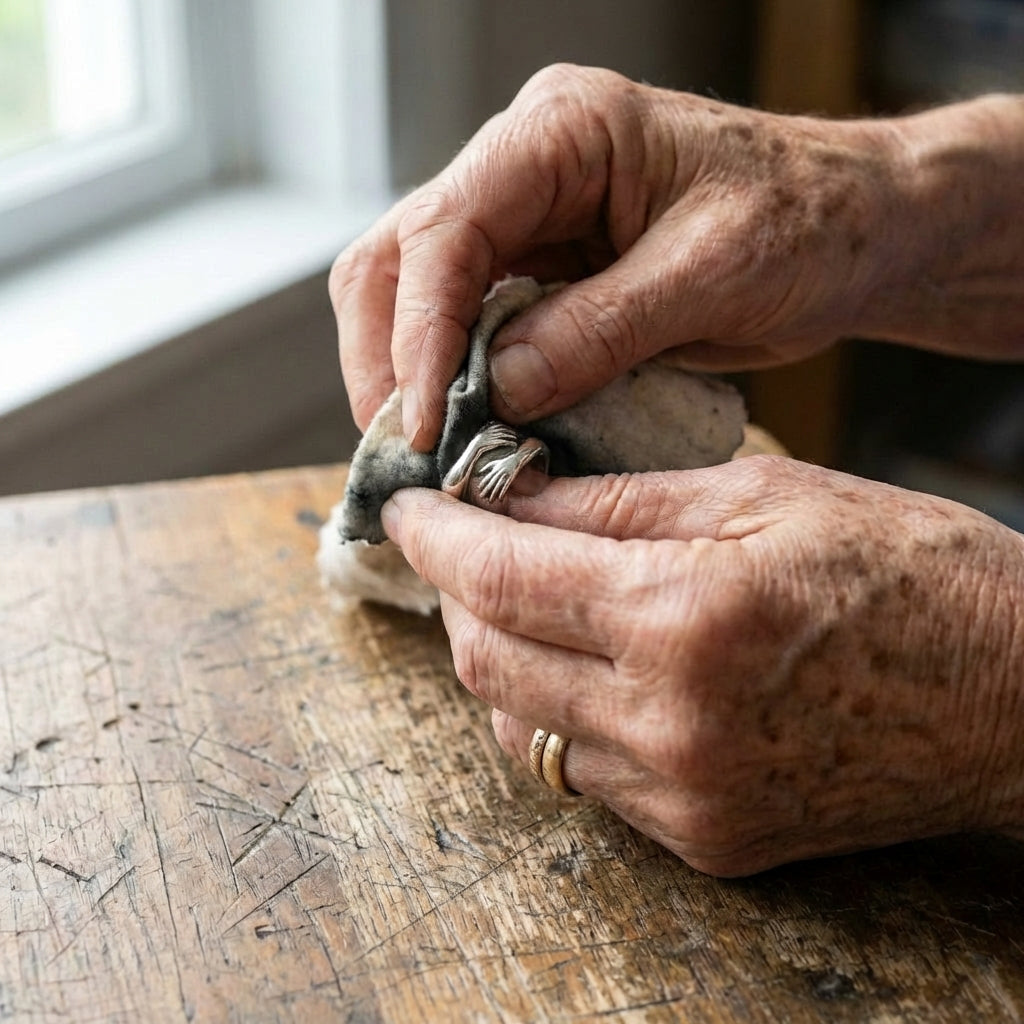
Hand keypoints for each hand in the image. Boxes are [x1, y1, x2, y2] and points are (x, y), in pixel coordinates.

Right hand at [330, 64, 1023, 449]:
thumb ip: (600, 329)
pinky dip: (456, 381)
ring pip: (416, 293)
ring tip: (429, 451)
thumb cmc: (806, 224)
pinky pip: (469, 325)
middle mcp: (524, 166)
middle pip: (401, 257)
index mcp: (563, 131)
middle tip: (406, 450)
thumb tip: (498, 391)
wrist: (852, 230)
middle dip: (388, 358)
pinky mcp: (541, 271)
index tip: (425, 423)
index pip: (446, 227)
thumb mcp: (711, 275)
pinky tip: (468, 429)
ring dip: (409, 374)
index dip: (420, 332)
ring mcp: (526, 219)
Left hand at [381, 458, 1023, 875]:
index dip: (436, 537)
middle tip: (466, 542)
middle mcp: (669, 722)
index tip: (408, 507)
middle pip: (485, 662)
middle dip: (456, 594)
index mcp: (684, 615)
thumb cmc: (908, 572)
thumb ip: (617, 501)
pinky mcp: (704, 838)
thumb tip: (512, 493)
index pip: (501, 576)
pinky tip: (585, 666)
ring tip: (526, 598)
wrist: (1015, 697)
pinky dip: (556, 713)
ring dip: (499, 656)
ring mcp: (683, 795)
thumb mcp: (762, 494)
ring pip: (519, 726)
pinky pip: (581, 774)